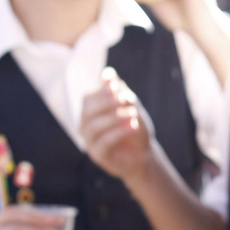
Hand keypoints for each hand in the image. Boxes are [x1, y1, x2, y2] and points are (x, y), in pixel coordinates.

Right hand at [80, 68, 156, 184]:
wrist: (143, 154)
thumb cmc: (134, 127)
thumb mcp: (130, 106)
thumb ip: (119, 91)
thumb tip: (108, 74)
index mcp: (90, 112)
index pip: (88, 99)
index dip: (102, 92)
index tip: (119, 88)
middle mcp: (86, 126)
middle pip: (87, 112)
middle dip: (105, 103)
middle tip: (123, 99)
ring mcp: (89, 142)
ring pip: (94, 127)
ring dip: (114, 117)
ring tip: (132, 114)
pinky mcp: (97, 155)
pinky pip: (103, 142)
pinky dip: (119, 132)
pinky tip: (133, 126)